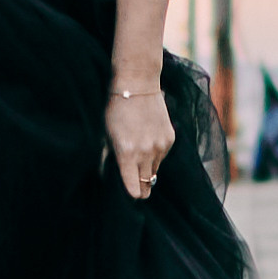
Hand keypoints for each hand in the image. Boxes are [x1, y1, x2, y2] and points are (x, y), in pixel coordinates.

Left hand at [105, 80, 174, 200]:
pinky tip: (148, 136)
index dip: (133, 193)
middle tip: (137, 185)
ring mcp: (160, 146)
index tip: (131, 193)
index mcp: (126, 153)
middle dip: (142, 186)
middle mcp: (146, 153)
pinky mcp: (170, 139)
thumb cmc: (116, 109)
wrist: (137, 85)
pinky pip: (163, 155)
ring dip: (148, 167)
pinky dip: (156, 153)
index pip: (133, 188)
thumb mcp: (107, 134)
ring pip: (155, 169)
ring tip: (139, 150)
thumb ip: (111, 157)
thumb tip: (109, 175)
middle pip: (147, 183)